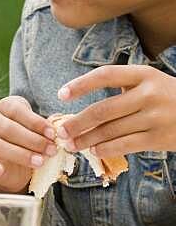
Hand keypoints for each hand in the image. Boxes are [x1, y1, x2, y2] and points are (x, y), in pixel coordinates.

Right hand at [0, 96, 57, 193]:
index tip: (52, 134)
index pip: (17, 110)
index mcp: (6, 107)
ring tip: (39, 162)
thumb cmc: (33, 142)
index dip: (35, 122)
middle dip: (32, 140)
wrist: (18, 166)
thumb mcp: (42, 132)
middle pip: (6, 127)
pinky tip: (0, 170)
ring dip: (18, 154)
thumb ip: (49, 128)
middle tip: (51, 150)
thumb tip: (61, 127)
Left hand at [56, 65, 175, 156]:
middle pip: (103, 109)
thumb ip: (123, 87)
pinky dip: (105, 149)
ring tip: (72, 144)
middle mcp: (148, 94)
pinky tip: (94, 150)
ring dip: (87, 139)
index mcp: (143, 75)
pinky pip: (124, 145)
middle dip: (78, 122)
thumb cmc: (167, 96)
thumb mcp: (150, 82)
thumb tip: (84, 109)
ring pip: (111, 131)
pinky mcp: (159, 138)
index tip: (61, 94)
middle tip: (61, 131)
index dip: (81, 84)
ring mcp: (154, 117)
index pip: (106, 75)